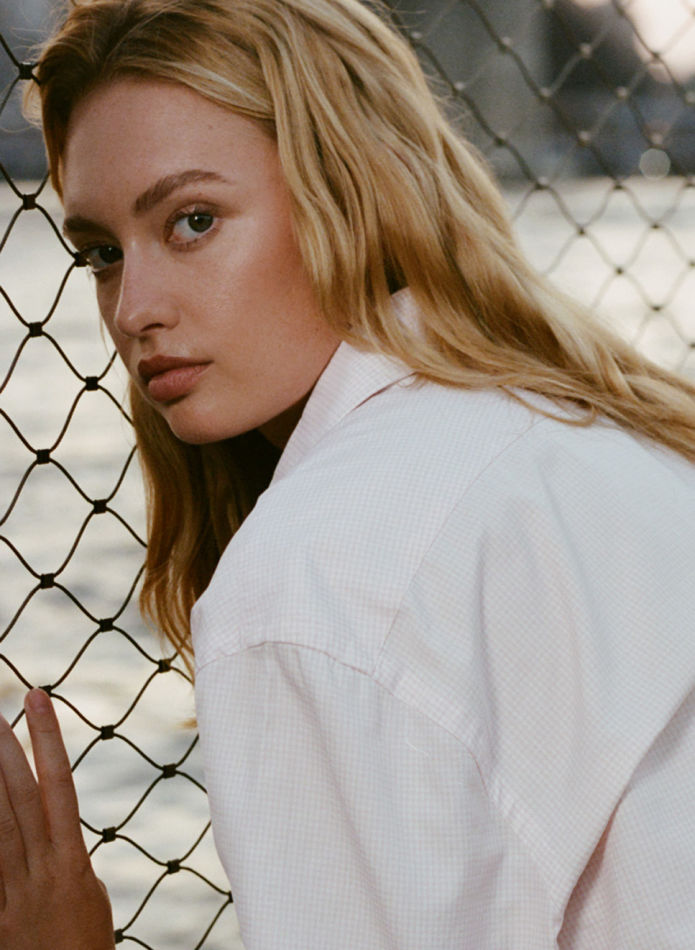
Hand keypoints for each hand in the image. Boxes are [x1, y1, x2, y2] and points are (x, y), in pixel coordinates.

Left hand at [0, 689, 114, 949]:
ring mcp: (12, 891)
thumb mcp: (91, 897)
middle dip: (7, 749)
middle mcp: (41, 869)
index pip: (59, 785)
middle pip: (19, 798)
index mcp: (72, 862)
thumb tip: (56, 834)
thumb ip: (69, 860)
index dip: (48, 741)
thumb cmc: (88, 948)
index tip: (40, 699)